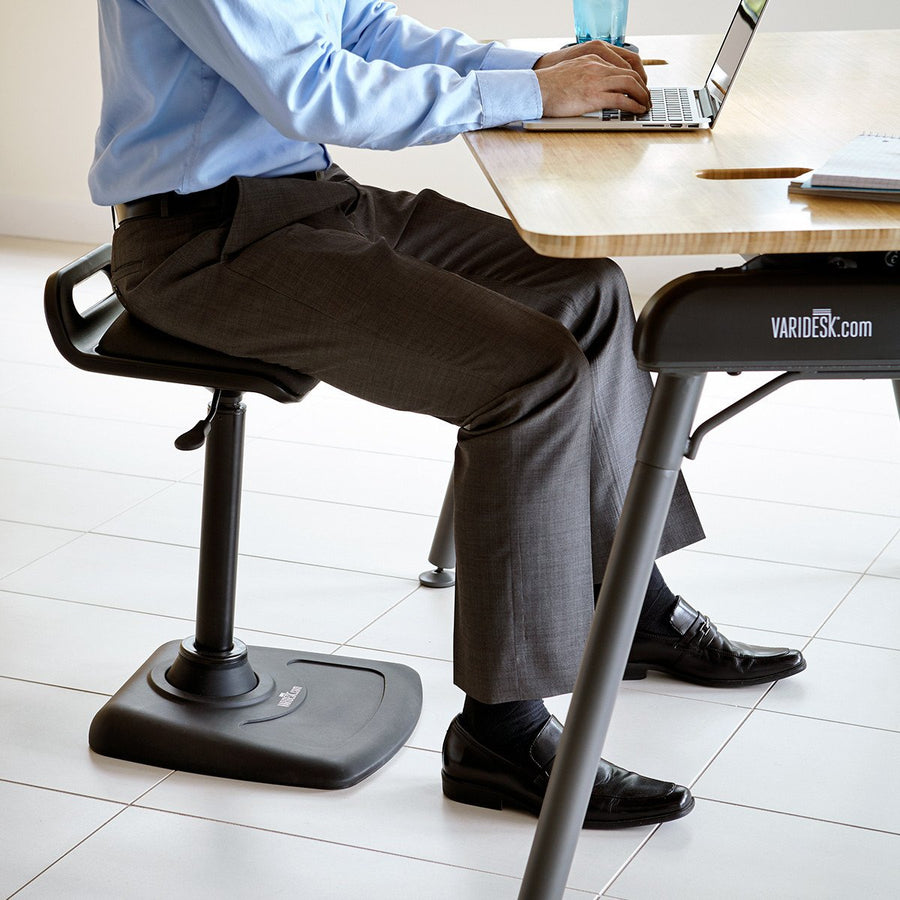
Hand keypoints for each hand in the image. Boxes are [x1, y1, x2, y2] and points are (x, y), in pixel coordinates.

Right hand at [533, 41, 648, 117]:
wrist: (537, 90)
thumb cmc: (549, 86)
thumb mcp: (571, 72)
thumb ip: (586, 74)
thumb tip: (595, 88)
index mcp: (592, 59)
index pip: (622, 65)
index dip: (635, 77)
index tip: (639, 87)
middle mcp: (597, 67)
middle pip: (630, 73)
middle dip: (643, 87)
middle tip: (647, 98)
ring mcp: (596, 81)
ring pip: (630, 84)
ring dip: (642, 95)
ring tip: (645, 105)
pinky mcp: (594, 96)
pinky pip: (621, 99)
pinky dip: (633, 105)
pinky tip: (637, 110)